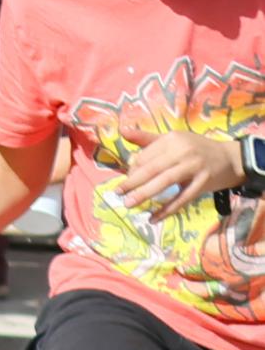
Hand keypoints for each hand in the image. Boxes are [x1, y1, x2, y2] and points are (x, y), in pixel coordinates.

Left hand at [106, 130, 241, 219]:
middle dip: (132, 183)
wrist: (231, 159)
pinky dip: (167, 209)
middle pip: (152, 169)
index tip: (127, 181)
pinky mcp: (204, 182)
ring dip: (144, 194)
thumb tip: (122, 130)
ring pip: (165, 182)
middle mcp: (183, 151)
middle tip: (117, 194)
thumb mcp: (173, 139)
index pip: (145, 157)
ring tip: (128, 204)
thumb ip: (147, 138)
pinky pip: (182, 198)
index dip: (132, 171)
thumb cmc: (196, 149)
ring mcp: (194, 167)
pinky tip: (153, 218)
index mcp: (172, 139)